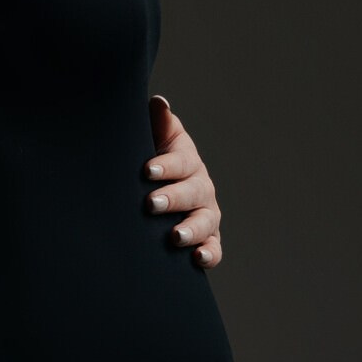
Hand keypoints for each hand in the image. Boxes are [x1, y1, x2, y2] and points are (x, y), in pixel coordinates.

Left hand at [143, 96, 222, 268]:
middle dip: (173, 198)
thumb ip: (158, 123)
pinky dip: (209, 255)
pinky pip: (214, 249)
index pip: (181, 162)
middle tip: (151, 203)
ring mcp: (206, 215)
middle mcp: (201, 188)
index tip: (147, 171)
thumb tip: (158, 103)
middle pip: (193, 192)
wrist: (155, 194)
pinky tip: (197, 258)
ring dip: (192, 229)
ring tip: (175, 236)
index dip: (166, 166)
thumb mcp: (155, 141)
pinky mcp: (207, 240)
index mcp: (187, 162)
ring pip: (205, 222)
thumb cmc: (150, 164)